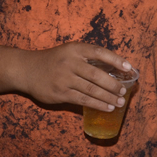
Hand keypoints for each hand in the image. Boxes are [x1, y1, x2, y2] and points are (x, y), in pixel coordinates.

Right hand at [16, 42, 132, 111]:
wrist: (27, 70)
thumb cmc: (55, 60)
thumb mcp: (70, 51)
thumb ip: (87, 57)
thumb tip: (114, 68)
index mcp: (75, 49)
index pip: (99, 52)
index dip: (115, 60)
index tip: (129, 67)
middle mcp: (70, 62)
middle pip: (97, 74)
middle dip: (113, 84)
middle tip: (124, 90)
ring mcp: (64, 79)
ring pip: (91, 90)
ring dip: (108, 97)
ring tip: (120, 102)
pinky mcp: (60, 93)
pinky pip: (83, 100)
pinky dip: (97, 104)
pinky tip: (107, 107)